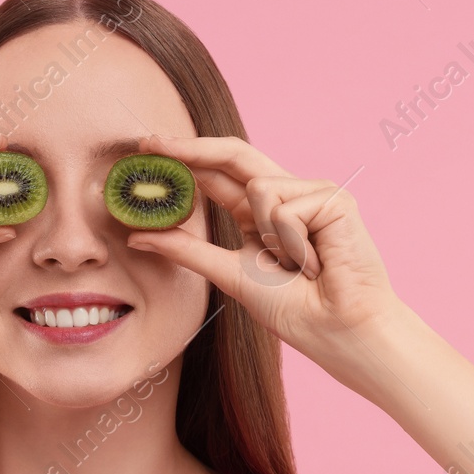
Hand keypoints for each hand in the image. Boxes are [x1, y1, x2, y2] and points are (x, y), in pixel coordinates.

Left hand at [124, 134, 404, 379]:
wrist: (337, 331)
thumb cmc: (294, 310)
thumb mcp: (229, 273)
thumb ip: (187, 250)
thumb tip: (137, 236)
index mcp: (262, 215)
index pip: (218, 176)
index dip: (186, 160)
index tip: (146, 150)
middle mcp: (288, 197)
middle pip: (235, 157)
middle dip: (192, 148)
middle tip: (149, 143)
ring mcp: (313, 194)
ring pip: (260, 187)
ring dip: (270, 237)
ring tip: (297, 268)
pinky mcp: (335, 198)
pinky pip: (287, 207)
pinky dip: (294, 243)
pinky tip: (317, 264)